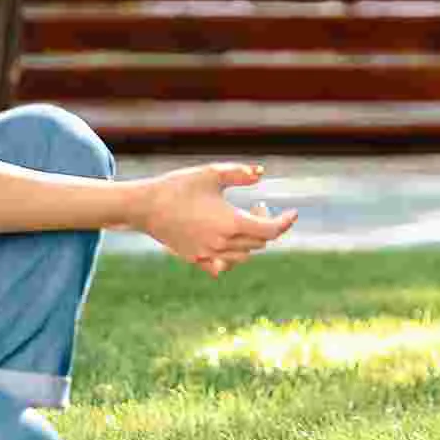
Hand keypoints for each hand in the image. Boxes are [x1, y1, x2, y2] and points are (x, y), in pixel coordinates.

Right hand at [138, 164, 297, 275]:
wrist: (146, 206)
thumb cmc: (179, 186)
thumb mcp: (212, 173)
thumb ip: (240, 173)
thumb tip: (262, 173)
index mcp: (230, 223)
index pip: (270, 231)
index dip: (285, 222)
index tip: (293, 213)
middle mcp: (222, 244)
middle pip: (259, 243)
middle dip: (265, 223)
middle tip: (256, 205)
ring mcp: (208, 254)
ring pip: (244, 256)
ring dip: (251, 241)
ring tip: (243, 221)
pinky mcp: (195, 259)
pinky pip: (222, 266)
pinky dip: (232, 258)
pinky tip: (228, 243)